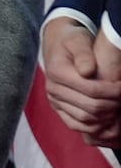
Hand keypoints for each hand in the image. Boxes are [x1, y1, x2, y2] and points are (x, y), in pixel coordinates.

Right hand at [41, 19, 120, 136]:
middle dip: (112, 105)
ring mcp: (54, 100)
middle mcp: (53, 89)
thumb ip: (83, 54)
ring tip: (117, 107)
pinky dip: (93, 126)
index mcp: (57, 72)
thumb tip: (87, 71)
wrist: (57, 47)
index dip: (112, 91)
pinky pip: (74, 125)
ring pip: (84, 119)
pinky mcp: (57, 108)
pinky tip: (106, 118)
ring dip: (106, 117)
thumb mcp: (78, 40)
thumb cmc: (72, 41)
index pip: (91, 89)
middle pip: (90, 107)